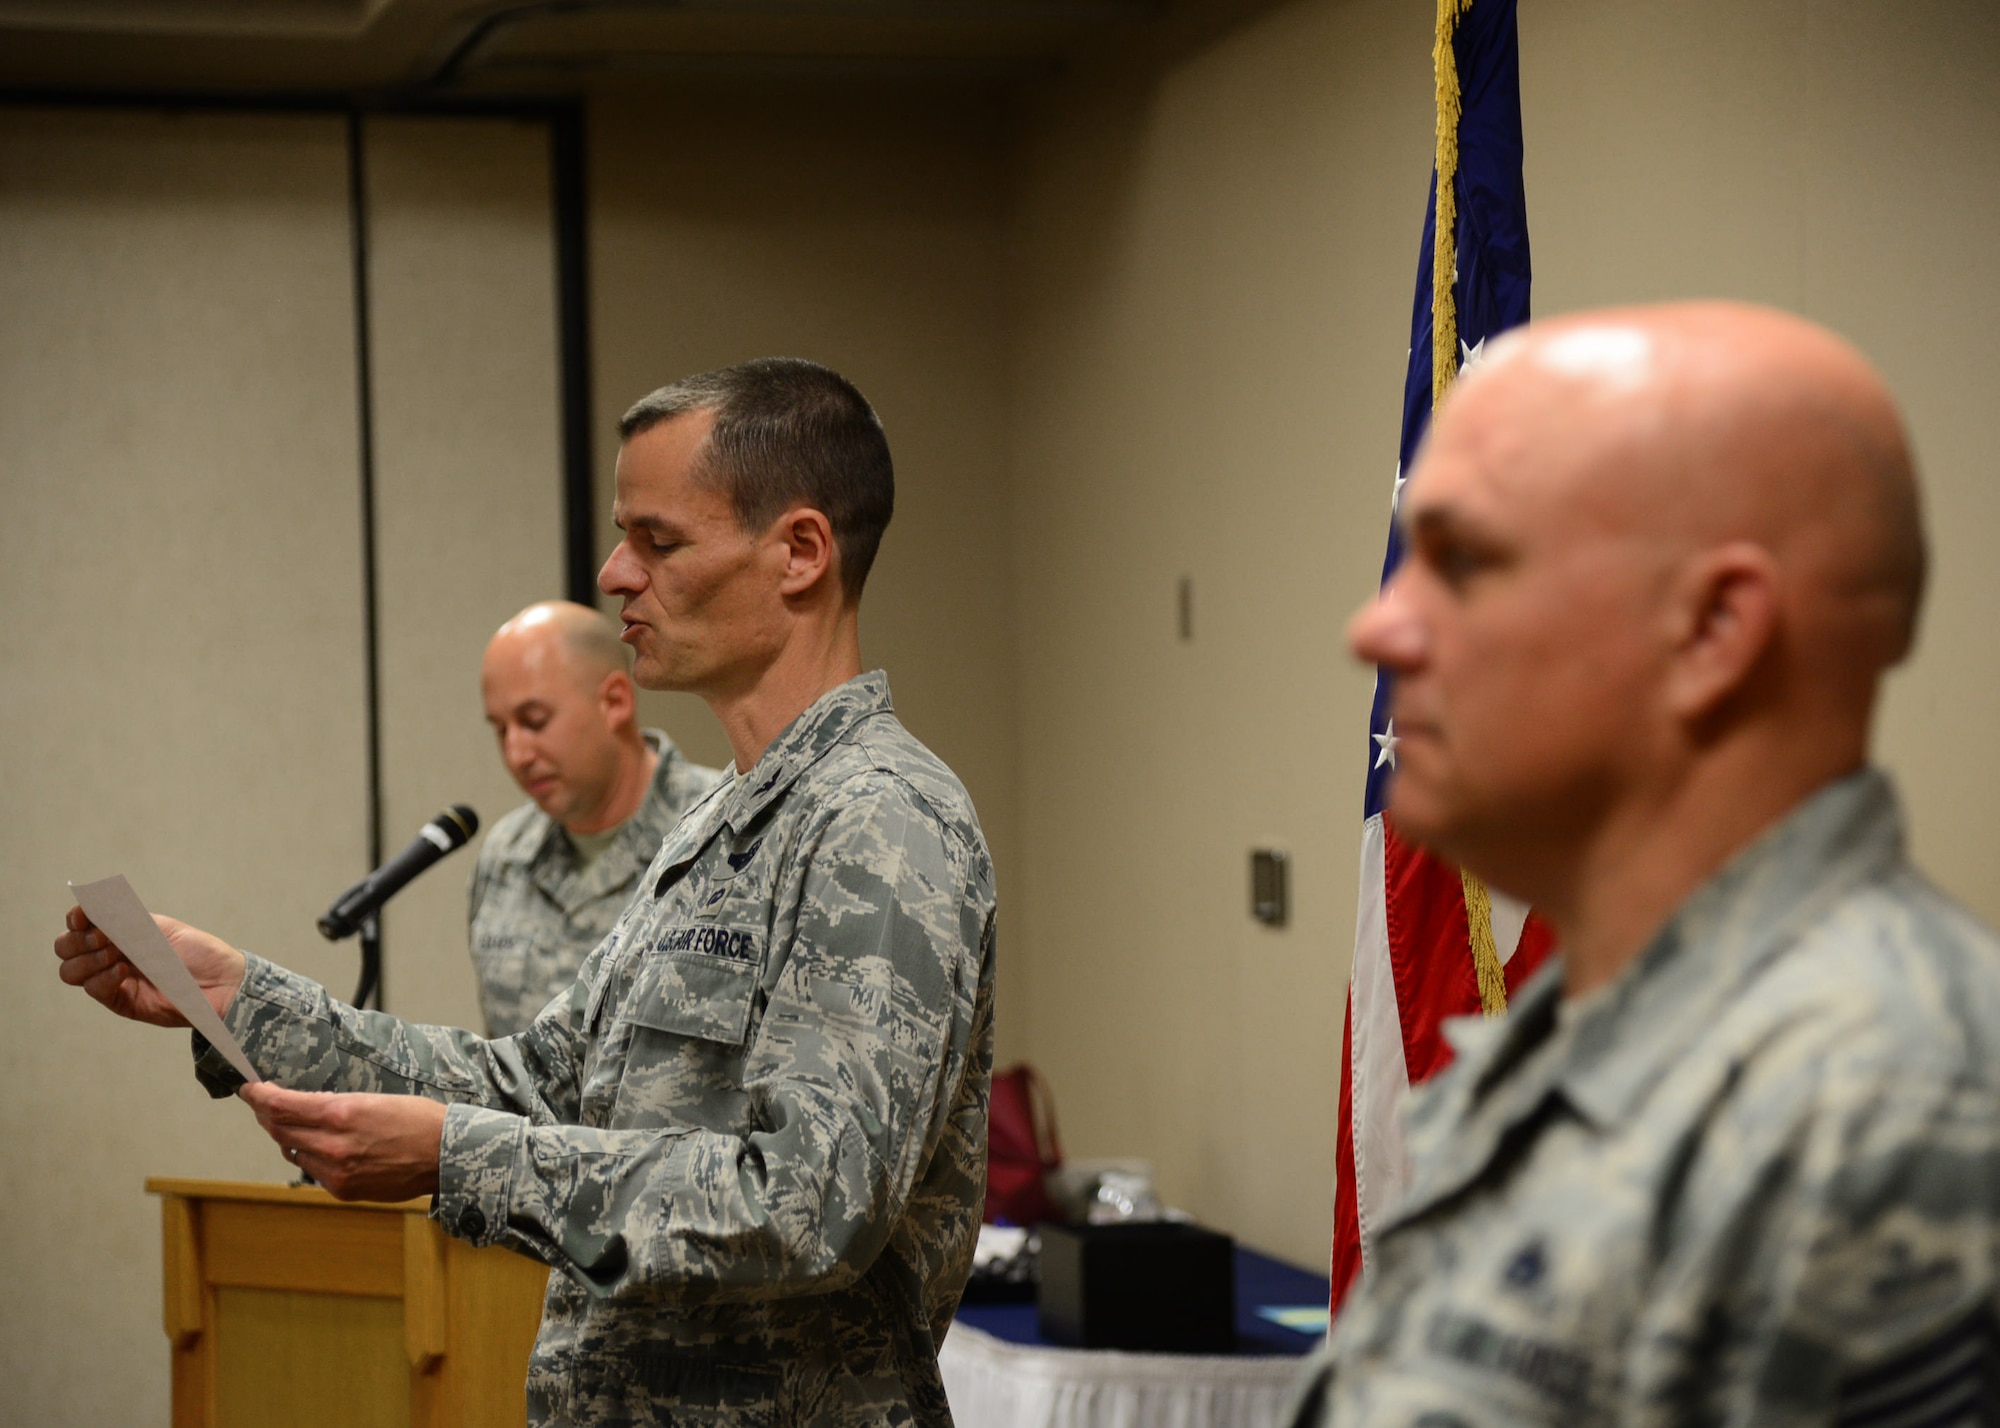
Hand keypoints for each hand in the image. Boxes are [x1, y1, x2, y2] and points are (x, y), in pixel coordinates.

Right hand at [54, 906, 245, 1027]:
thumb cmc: (197, 951)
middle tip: (104, 939)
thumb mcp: (160, 928)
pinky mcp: (120, 1001)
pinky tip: (124, 971)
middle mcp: (110, 954)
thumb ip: (126, 919)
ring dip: (88, 960)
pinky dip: (103, 977)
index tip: (83, 916)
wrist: (222, 982)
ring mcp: (112, 978)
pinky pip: (94, 989)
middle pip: (65, 948)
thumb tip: (94, 904)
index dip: (76, 918)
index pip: (80, 923)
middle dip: (77, 940)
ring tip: (116, 955)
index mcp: (120, 932)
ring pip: (70, 971)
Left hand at [239, 1083, 445, 1201]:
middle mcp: (332, 1145)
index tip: (249, 1089)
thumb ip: (334, 1106)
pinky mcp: (343, 1189)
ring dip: (288, 1137)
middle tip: (262, 1103)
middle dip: (266, 1115)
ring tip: (293, 1124)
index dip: (259, 1096)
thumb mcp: (374, 1099)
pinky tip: (322, 1147)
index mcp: (341, 1114)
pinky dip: (311, 1157)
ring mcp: (336, 1171)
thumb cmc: (418, 1120)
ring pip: (293, 1152)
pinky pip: (313, 1171)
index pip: (281, 1106)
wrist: (445, 1155)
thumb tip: (303, 1107)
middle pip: (279, 1130)